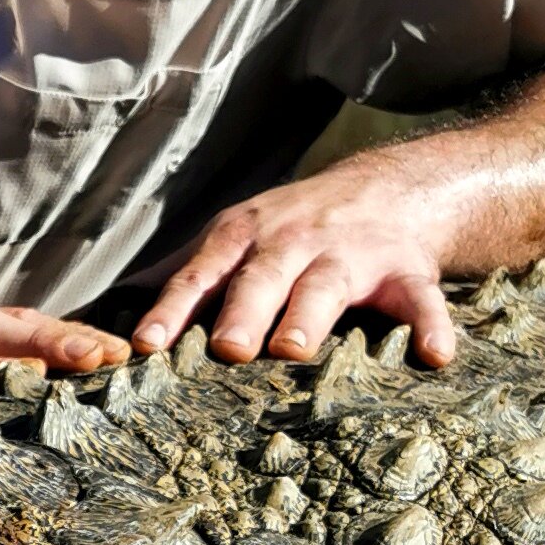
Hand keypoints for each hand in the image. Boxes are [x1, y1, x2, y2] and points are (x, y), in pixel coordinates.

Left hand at [132, 162, 462, 369]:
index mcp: (245, 238)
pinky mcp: (406, 270)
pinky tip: (435, 357)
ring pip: (328, 285)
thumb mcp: (236, 237)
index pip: (201, 274)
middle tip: (227, 348)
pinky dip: (430, 325)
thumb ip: (182, 274)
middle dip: (244, 309)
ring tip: (295, 349)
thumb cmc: (293, 228)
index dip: (173, 308)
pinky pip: (419, 299)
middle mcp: (294, 242)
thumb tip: (109, 307)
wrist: (392, 187)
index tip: (147, 345)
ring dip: (311, 315)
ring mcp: (352, 254)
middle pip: (264, 277)